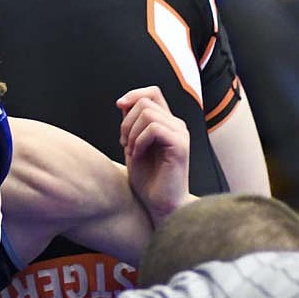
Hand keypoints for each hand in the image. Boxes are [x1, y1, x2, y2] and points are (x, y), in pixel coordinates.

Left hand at [117, 86, 191, 224]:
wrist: (160, 205)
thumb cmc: (147, 180)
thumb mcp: (133, 146)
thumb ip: (131, 125)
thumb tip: (123, 102)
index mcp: (167, 123)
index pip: (152, 92)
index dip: (134, 94)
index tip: (118, 106)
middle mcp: (176, 125)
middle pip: (145, 102)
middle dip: (126, 122)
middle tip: (124, 144)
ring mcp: (180, 134)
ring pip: (148, 114)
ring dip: (131, 133)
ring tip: (131, 152)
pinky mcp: (180, 146)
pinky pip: (154, 129)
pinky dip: (139, 141)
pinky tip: (137, 156)